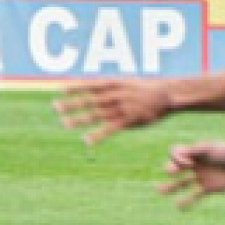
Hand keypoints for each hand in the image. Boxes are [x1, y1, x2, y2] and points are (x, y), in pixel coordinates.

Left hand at [57, 78, 174, 142]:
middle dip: (72, 103)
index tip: (61, 90)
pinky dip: (98, 135)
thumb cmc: (149, 90)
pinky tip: (87, 140)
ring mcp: (122, 108)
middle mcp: (116, 95)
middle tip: (55, 107)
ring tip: (65, 123)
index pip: (92, 85)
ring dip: (80, 119)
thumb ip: (114, 88)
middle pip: (90, 100)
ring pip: (97, 114)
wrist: (168, 94)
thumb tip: (100, 89)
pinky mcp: (129, 120)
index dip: (76, 87)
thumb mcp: (130, 83)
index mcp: (116, 84)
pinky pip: (110, 129)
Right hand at [159, 141, 224, 206]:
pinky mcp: (210, 188)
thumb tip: (177, 159)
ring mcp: (202, 177)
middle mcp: (197, 164)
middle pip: (176, 167)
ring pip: (182, 183)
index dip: (177, 159)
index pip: (176, 153)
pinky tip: (179, 206)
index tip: (189, 164)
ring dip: (171, 187)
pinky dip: (187, 201)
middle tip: (170, 171)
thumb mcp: (210, 148)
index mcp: (195, 152)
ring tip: (160, 191)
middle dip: (171, 169)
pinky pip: (195, 196)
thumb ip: (192, 151)